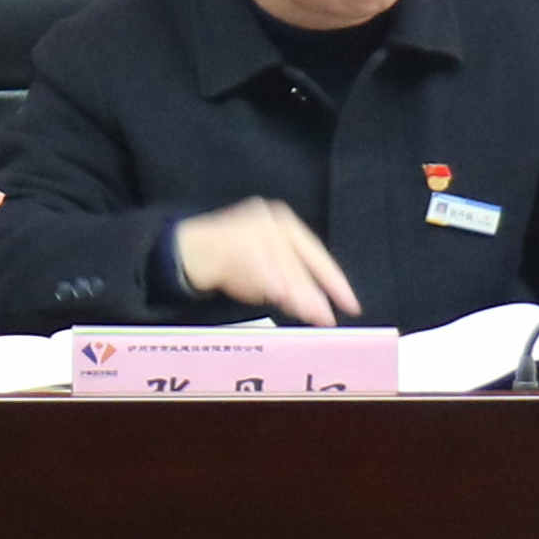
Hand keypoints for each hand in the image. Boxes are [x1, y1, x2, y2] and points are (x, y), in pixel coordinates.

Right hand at [169, 201, 357, 327]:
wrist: (188, 250)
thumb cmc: (233, 261)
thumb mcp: (270, 266)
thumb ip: (293, 281)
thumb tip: (319, 309)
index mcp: (284, 223)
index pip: (315, 255)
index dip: (333, 281)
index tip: (351, 305)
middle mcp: (270, 221)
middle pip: (298, 264)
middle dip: (313, 293)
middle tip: (326, 317)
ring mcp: (250, 229)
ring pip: (280, 265)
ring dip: (295, 292)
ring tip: (309, 313)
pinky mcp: (231, 242)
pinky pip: (255, 266)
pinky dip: (268, 281)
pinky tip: (278, 295)